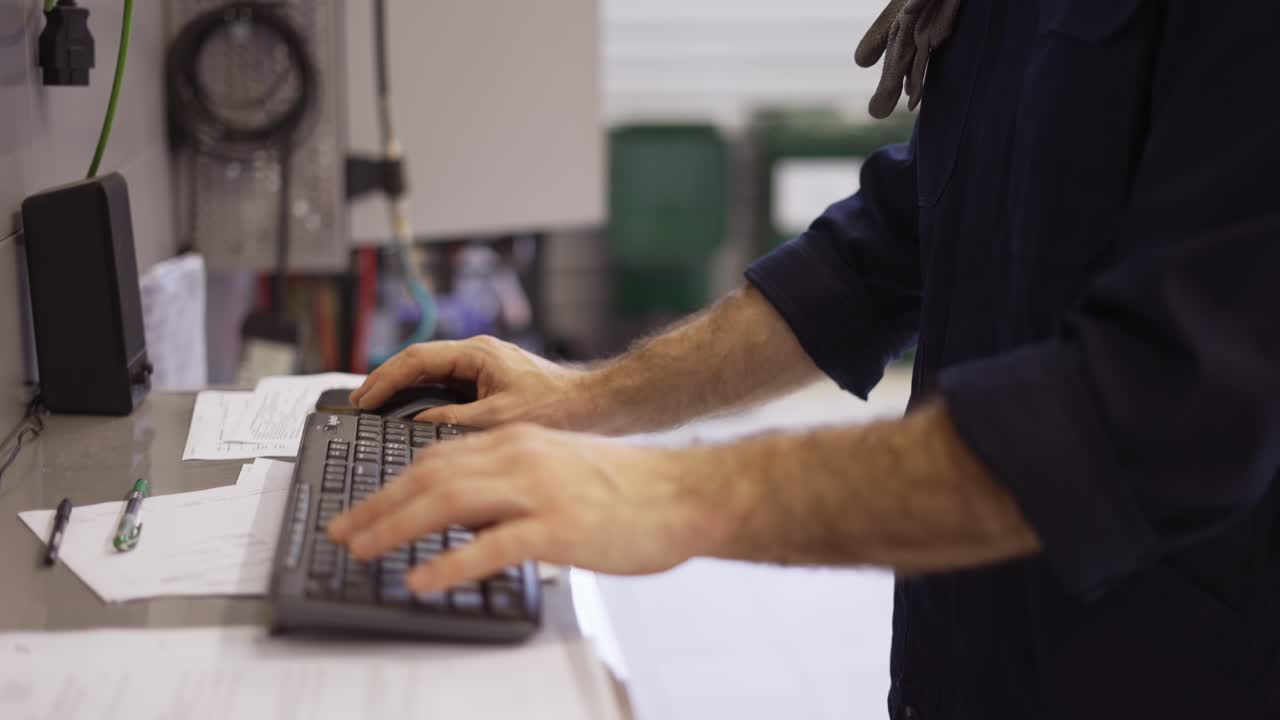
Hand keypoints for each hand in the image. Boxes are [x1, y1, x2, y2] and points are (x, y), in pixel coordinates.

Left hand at [326, 424, 725, 592]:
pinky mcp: (559, 527)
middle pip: (430, 476)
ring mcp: (538, 490)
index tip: (361, 508)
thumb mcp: (560, 468)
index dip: (390, 485)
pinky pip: (491, 546)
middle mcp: (520, 457)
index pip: (436, 458)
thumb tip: (467, 514)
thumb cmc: (631, 487)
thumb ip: (512, 482)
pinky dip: (450, 562)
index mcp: (518, 441)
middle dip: (378, 506)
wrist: (686, 493)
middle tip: (343, 532)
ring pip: (448, 501)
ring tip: (363, 550)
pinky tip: (423, 578)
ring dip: (396, 527)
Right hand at [350, 336, 599, 429]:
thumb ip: (454, 422)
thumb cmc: (560, 407)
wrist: (598, 407)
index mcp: (478, 353)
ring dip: (405, 394)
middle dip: (387, 384)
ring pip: (432, 377)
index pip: (417, 359)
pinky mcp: (491, 385)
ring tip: (378, 413)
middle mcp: (478, 355)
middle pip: (419, 365)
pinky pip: (449, 390)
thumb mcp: (500, 419)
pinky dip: (426, 403)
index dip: (384, 380)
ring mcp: (484, 369)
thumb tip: (416, 426)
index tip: (362, 400)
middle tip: (359, 405)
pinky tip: (413, 421)